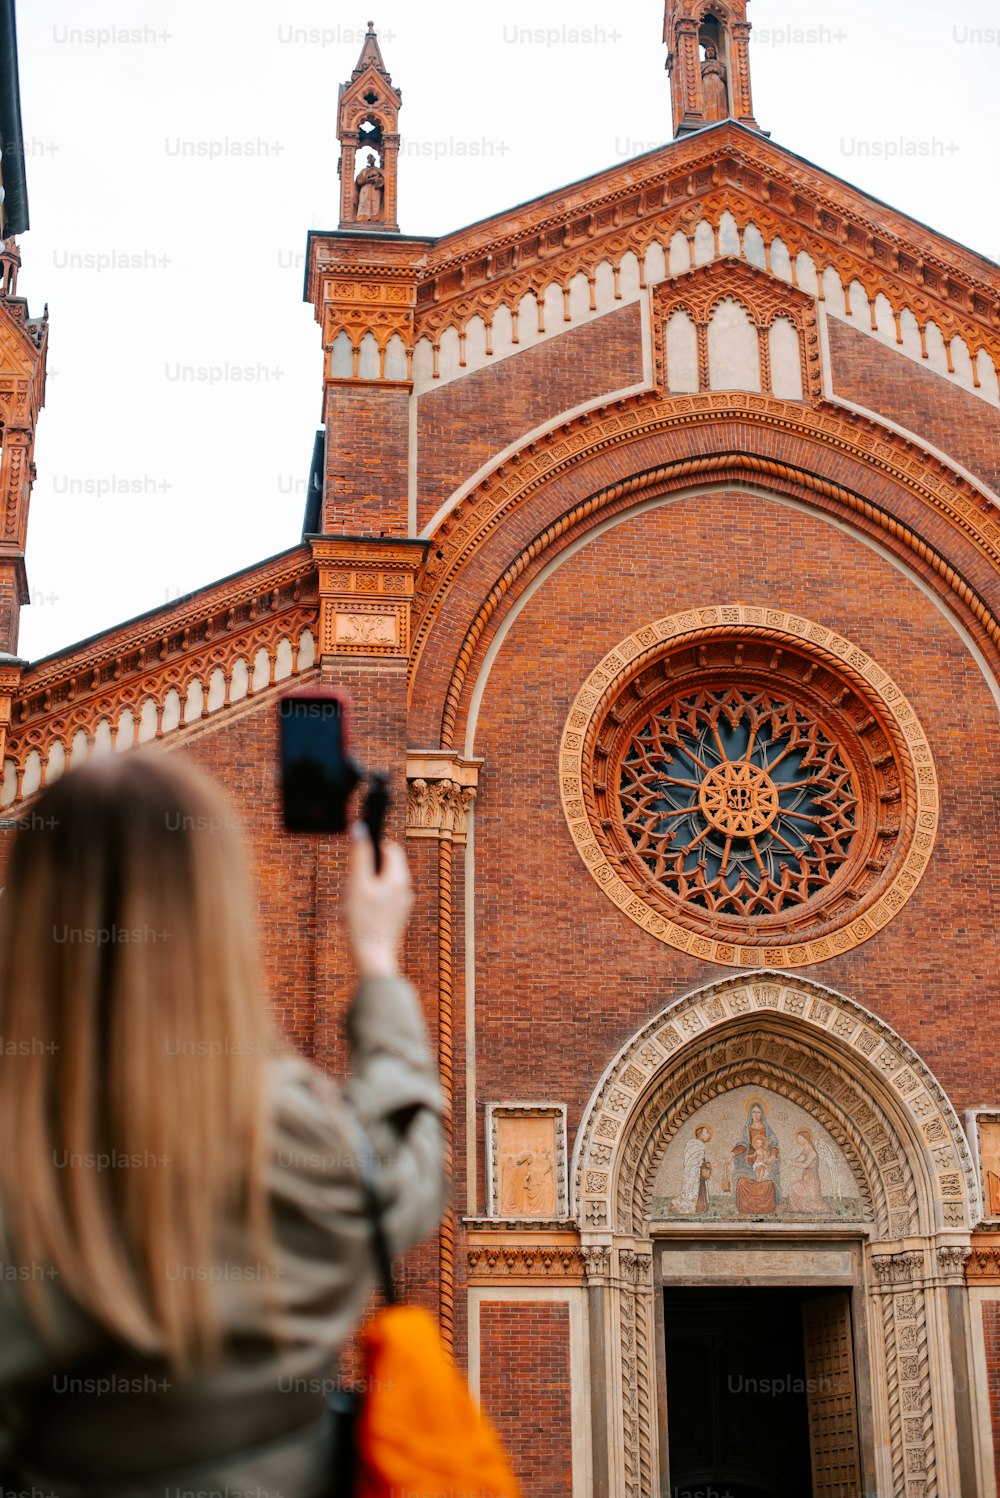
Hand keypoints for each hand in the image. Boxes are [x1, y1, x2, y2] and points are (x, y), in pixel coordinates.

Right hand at [345, 824, 412, 978]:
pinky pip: (376, 904)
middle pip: (381, 868)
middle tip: (347, 889)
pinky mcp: (394, 919)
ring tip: (346, 909)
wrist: (373, 960)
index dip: (372, 848)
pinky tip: (349, 920)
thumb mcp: (357, 884)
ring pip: (376, 887)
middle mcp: (404, 890)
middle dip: (360, 875)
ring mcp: (400, 906)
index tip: (355, 860)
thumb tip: (359, 828)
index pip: (390, 848)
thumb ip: (359, 855)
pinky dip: (362, 906)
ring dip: (358, 892)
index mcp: (399, 878)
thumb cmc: (364, 922)